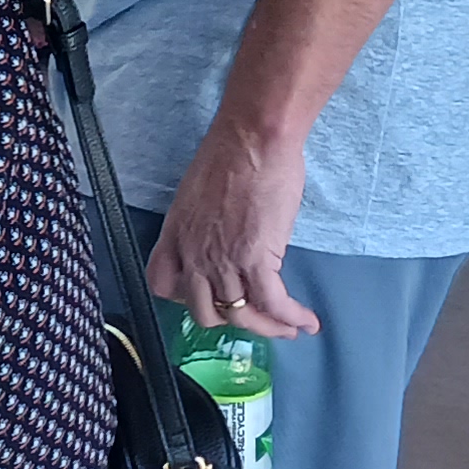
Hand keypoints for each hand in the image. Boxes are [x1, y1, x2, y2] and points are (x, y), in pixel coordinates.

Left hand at [142, 119, 318, 339]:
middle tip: (255, 318)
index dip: (186, 299)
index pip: (163, 285)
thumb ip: (203, 226)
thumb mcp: (197, 194)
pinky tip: (305, 321)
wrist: (253, 139)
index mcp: (175, 235)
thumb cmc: (230, 154)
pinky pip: (272, 303)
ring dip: (268, 327)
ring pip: (241, 314)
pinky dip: (291, 317)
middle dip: (232, 320)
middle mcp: (193, 253)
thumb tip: (224, 241)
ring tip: (288, 328)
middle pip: (205, 312)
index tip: (210, 298)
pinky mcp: (256, 258)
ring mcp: (223, 259)